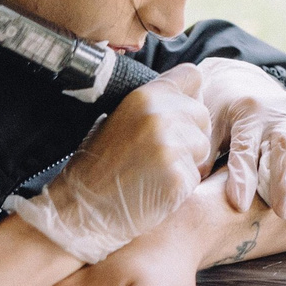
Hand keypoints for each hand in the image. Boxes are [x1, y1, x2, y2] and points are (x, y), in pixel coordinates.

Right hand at [6, 76, 209, 263]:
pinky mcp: (177, 176)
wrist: (82, 209)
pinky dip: (183, 185)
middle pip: (202, 114)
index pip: (191, 76)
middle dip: (191, 134)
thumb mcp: (118, 119)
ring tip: (156, 171)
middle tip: (163, 154)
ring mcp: (169, 145)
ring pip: (203, 146)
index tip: (179, 114)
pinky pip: (197, 175)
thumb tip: (183, 96)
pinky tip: (157, 188)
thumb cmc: (98, 167)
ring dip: (189, 160)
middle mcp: (158, 115)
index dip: (189, 96)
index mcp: (143, 96)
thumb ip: (151, 105)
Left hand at [189, 60, 285, 222]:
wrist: (242, 82)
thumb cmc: (221, 115)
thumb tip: (187, 185)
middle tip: (285, 214)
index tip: (239, 204)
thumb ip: (202, 154)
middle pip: (285, 147)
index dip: (241, 175)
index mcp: (245, 115)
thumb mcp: (206, 127)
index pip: (244, 147)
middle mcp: (276, 113)